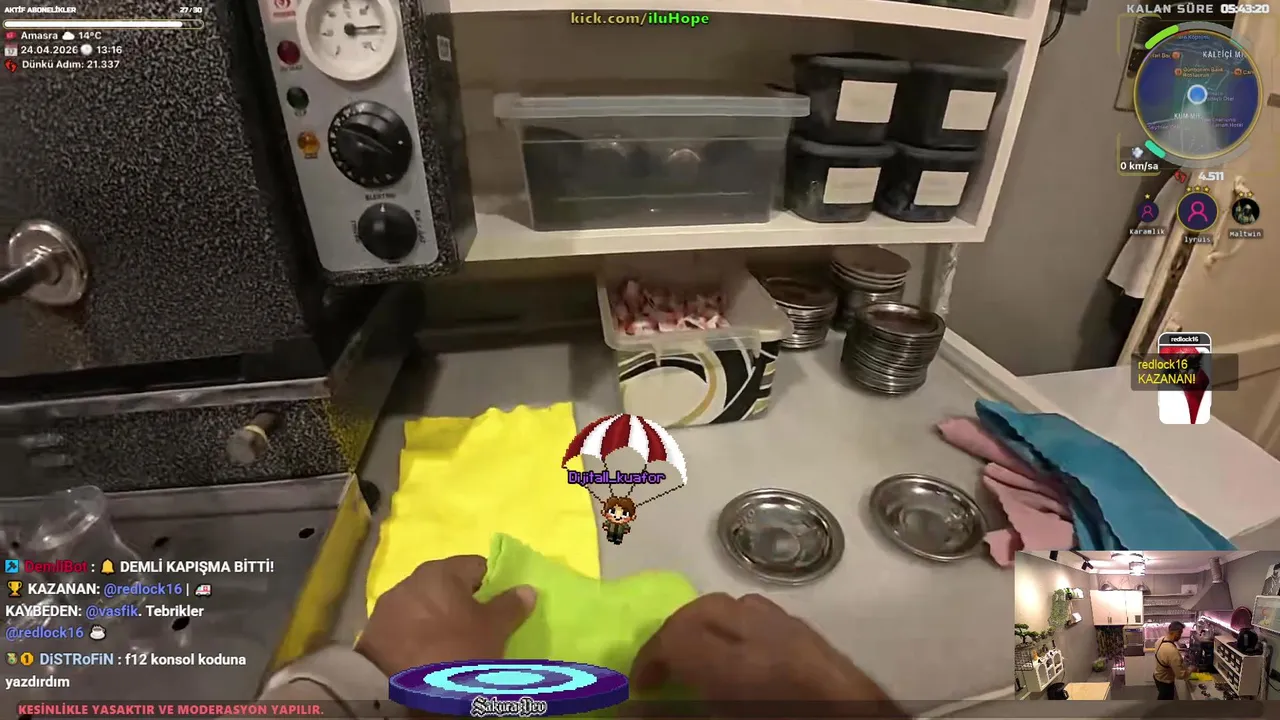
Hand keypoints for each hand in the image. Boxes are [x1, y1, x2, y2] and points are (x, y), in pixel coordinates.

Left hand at [355, 555, 534, 675]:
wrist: (395, 691)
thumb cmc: (452, 652)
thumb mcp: (492, 632)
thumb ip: (510, 607)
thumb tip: (526, 588)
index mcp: (443, 571)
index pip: (478, 566)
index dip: (493, 586)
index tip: (500, 611)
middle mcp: (413, 579)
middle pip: (450, 586)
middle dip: (465, 605)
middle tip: (479, 632)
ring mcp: (390, 605)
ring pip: (426, 606)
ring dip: (439, 620)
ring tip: (450, 647)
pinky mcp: (375, 630)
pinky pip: (407, 626)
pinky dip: (419, 635)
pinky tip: (426, 655)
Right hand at [631, 594, 897, 712]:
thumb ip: (678, 717)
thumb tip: (632, 710)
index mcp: (742, 665)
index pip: (676, 638)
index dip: (648, 660)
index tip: (641, 690)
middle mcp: (767, 635)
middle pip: (702, 612)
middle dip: (674, 638)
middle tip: (663, 674)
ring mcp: (795, 632)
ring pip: (736, 607)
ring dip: (706, 629)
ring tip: (698, 665)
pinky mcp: (814, 640)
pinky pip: (764, 617)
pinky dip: (738, 629)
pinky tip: (741, 662)